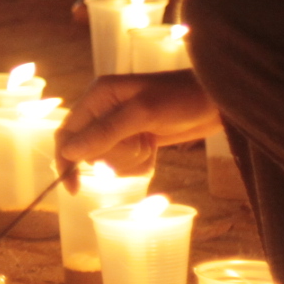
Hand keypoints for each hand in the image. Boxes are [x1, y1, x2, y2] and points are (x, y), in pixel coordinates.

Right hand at [57, 70, 220, 186]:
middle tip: (138, 150)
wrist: (217, 101)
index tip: (74, 187)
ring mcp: (121, 124)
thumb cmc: (180, 99)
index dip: (66, 158)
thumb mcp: (142, 114)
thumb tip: (68, 152)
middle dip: (111, 157)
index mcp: (98, 96)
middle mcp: (104, 109)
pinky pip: (126, 160)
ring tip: (150, 148)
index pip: (68, 131)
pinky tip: (154, 153)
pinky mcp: (137, 136)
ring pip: (108, 157)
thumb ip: (105, 132)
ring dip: (129, 161)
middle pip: (88, 148)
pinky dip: (139, 163)